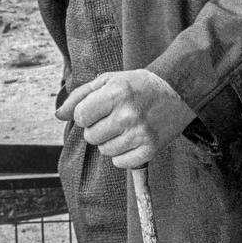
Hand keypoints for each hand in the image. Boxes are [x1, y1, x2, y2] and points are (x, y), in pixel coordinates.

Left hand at [56, 70, 195, 169]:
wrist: (182, 89)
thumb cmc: (142, 84)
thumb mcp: (110, 80)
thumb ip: (81, 96)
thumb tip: (59, 115)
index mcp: (117, 93)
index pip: (81, 117)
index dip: (87, 114)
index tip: (101, 109)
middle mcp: (128, 114)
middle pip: (91, 137)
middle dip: (99, 128)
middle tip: (117, 117)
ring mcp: (140, 133)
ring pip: (105, 151)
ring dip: (112, 141)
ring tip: (128, 127)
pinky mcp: (151, 148)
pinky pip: (121, 162)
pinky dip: (124, 154)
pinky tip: (134, 139)